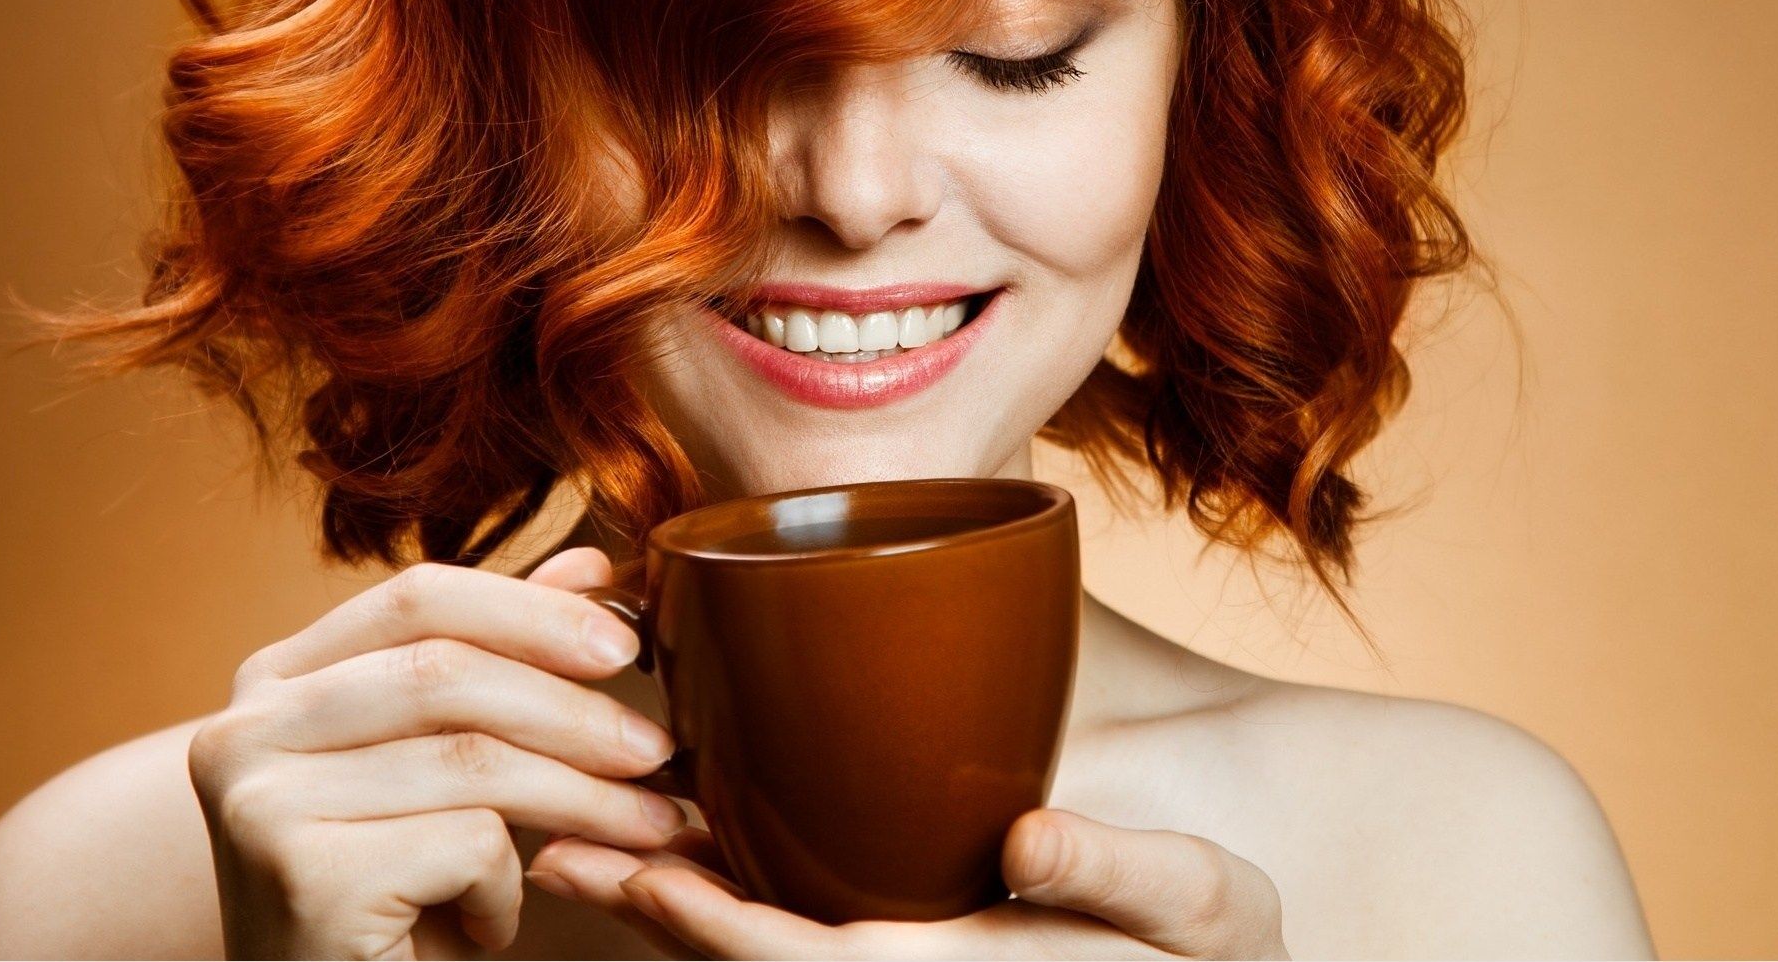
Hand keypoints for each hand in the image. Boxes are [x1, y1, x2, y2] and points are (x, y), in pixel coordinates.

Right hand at [186, 546, 689, 959]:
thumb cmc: (392, 894)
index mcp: (276, 678)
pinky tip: (492, 921)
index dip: (534, 611)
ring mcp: (260, 802)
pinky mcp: (302, 877)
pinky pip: (466, 842)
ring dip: (586, 799)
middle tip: (660, 751)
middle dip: (577, 712)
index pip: (419, 598)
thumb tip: (591, 566)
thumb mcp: (446, 767)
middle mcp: (242, 728)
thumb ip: (500, 660)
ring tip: (650, 827)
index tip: (624, 644)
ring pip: (473, 761)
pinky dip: (507, 886)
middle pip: (449, 674)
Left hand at [527, 806, 1291, 958]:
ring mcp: (906, 954)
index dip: (727, 932)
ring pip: (765, 936)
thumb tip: (1032, 842)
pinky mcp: (912, 927)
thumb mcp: (1202, 904)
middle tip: (559, 850)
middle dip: (659, 909)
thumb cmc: (1218, 943)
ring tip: (578, 840)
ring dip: (672, 893)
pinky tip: (683, 829)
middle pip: (760, 957)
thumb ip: (1120, 874)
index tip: (652, 875)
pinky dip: (730, 878)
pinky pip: (802, 912)